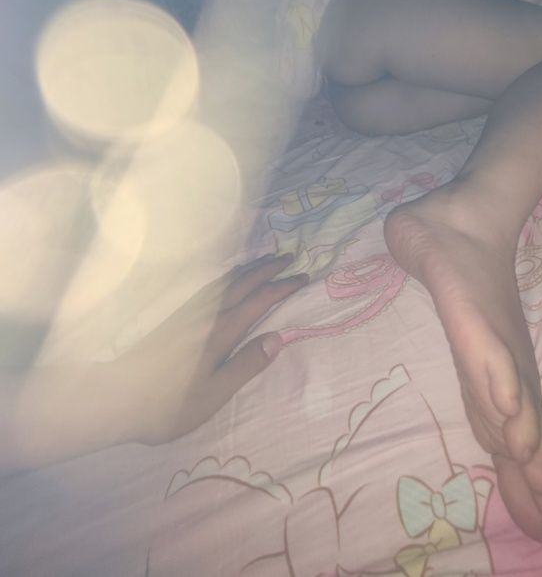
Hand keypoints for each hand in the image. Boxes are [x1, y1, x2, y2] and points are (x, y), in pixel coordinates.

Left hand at [115, 253, 305, 445]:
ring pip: (227, 280)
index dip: (283, 288)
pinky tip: (229, 279)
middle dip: (269, 269)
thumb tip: (279, 337)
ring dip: (250, 268)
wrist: (117, 396)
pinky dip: (229, 276)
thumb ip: (246, 365)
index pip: (259, 301)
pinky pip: (212, 285)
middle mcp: (208, 314)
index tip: (304, 278)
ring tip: (267, 260)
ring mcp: (191, 312)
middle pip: (244, 283)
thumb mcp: (213, 394)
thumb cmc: (169, 404)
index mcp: (221, 332)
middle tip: (291, 258)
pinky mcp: (178, 317)